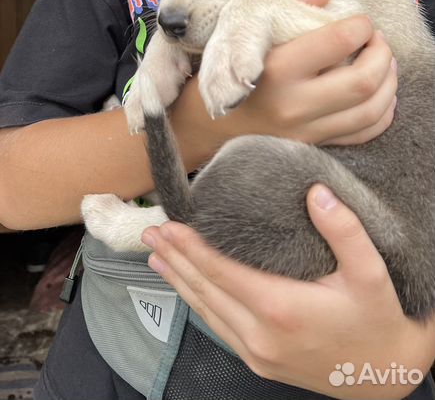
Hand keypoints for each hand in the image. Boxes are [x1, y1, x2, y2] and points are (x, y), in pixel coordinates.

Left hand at [142, 186, 434, 399]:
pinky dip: (196, 303)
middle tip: (151, 232)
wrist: (383, 374)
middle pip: (205, 288)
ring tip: (156, 256)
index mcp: (281, 307)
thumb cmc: (376, 320)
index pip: (221, 270)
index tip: (169, 225)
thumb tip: (317, 193)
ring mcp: (255, 351)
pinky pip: (217, 325)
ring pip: (205, 309)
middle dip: (175, 257)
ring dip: (178, 280)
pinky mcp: (257, 360)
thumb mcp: (371, 273)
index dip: (191, 246)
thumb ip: (344, 231)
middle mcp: (260, 333)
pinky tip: (186, 289)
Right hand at [170, 0, 396, 162]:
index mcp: (275, 69)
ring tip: (384, 65)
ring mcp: (302, 131)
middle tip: (377, 41)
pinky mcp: (307, 147)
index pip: (339, 41)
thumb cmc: (219, 70)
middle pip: (363, 80)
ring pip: (370, 111)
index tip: (360, 21)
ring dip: (389, 83)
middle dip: (382, 54)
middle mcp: (292, 105)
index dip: (362, 25)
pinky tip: (380, 96)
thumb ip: (281, 4)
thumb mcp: (239, 27)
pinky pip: (360, 135)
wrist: (202, 126)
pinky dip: (381, 114)